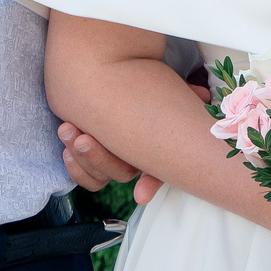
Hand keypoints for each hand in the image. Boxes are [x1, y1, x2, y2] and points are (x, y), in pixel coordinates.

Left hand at [59, 76, 209, 203]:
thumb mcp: (166, 91)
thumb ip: (186, 96)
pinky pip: (86, 178)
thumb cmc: (141, 87)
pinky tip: (66, 147)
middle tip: (82, 138)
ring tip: (67, 131)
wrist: (106, 76)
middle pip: (121, 172)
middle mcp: (136, 159)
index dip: (151, 182)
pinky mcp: (91, 160)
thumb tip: (203, 96)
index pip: (158, 171)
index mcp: (155, 148)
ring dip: (82, 158)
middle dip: (99, 158)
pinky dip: (75, 167)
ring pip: (101, 176)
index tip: (141, 194)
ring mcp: (113, 160)